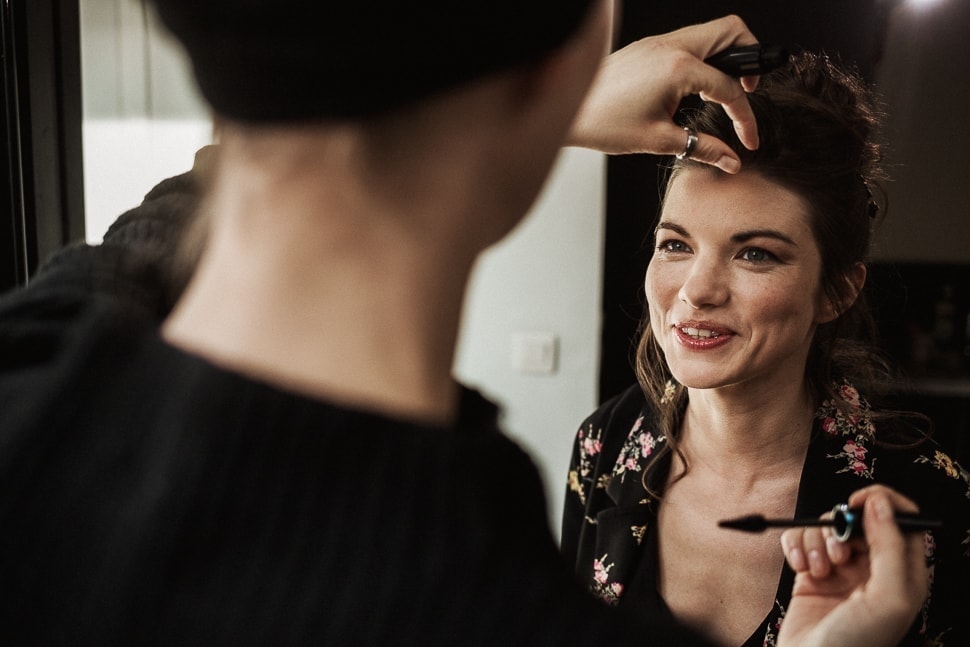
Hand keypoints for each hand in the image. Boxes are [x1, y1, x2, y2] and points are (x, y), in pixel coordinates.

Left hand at [567, 14, 759, 172]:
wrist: (567, 111)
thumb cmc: (604, 123)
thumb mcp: (659, 140)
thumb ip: (702, 147)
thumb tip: (730, 160)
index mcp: (678, 67)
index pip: (730, 87)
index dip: (746, 116)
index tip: (748, 139)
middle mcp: (671, 45)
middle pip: (732, 31)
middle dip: (750, 59)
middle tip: (748, 91)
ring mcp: (658, 41)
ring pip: (710, 33)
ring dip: (725, 57)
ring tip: (722, 91)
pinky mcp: (647, 45)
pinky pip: (687, 41)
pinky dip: (702, 58)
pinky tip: (693, 87)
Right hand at [776, 485, 927, 646]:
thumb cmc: (856, 644)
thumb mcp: (888, 598)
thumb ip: (890, 547)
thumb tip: (879, 504)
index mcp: (903, 573)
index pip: (903, 519)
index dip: (882, 502)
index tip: (858, 501)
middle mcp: (873, 568)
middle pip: (858, 519)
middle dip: (841, 526)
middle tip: (837, 550)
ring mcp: (840, 570)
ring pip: (826, 526)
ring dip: (816, 540)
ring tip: (817, 570)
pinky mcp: (809, 573)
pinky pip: (800, 539)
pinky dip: (795, 546)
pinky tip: (799, 567)